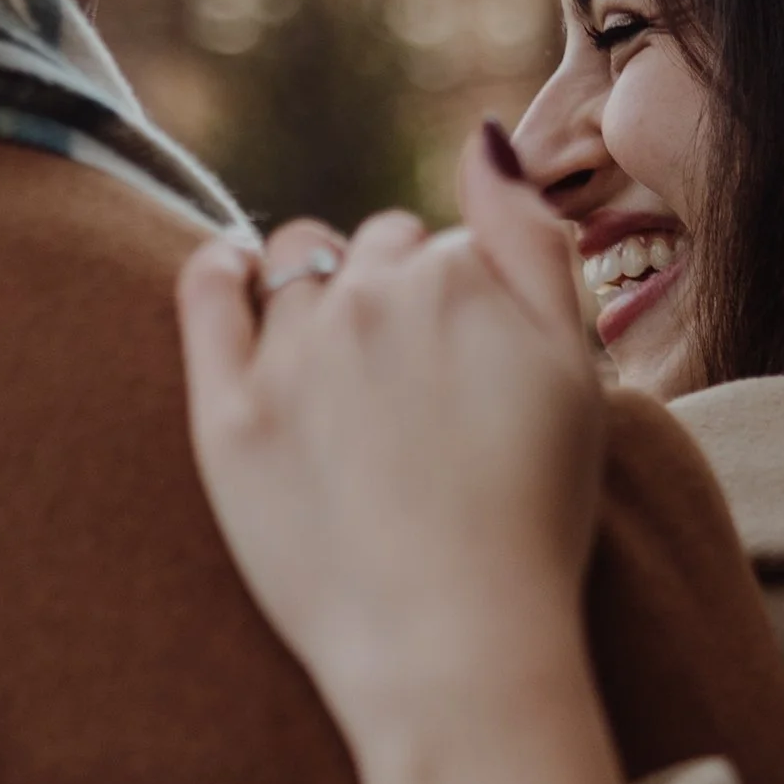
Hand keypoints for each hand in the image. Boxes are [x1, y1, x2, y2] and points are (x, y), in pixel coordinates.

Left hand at [178, 125, 626, 783]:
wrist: (457, 651)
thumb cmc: (532, 524)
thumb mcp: (578, 373)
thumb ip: (534, 241)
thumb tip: (483, 133)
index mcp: (462, 280)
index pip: (447, 249)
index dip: (459, 306)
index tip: (465, 375)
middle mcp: (370, 299)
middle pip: (373, 252)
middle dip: (391, 296)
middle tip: (408, 393)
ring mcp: (292, 356)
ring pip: (296, 263)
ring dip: (314, 287)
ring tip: (335, 365)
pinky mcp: (226, 418)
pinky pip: (205, 290)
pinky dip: (220, 270)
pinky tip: (233, 280)